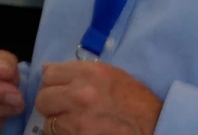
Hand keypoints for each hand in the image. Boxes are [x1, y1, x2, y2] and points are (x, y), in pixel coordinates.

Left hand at [35, 61, 161, 134]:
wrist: (154, 127)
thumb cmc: (134, 101)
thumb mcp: (110, 75)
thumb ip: (78, 72)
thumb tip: (47, 70)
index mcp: (90, 73)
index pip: (49, 74)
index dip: (53, 84)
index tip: (61, 90)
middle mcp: (81, 94)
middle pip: (43, 98)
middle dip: (52, 105)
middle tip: (66, 110)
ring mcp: (78, 120)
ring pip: (48, 122)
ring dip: (59, 124)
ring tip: (76, 124)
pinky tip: (81, 133)